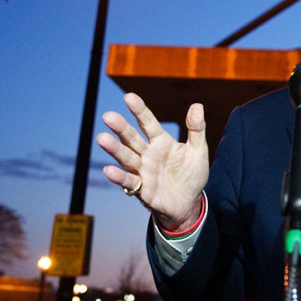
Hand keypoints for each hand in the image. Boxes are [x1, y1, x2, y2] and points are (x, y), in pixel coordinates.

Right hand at [97, 92, 209, 232]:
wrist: (190, 203)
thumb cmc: (192, 175)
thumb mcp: (198, 150)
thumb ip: (196, 129)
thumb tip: (197, 105)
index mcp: (161, 141)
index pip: (148, 122)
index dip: (139, 110)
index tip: (129, 97)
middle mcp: (148, 154)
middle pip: (132, 138)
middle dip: (120, 128)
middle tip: (108, 116)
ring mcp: (143, 171)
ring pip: (126, 157)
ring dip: (114, 149)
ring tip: (102, 139)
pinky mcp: (142, 189)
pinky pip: (129, 182)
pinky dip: (119, 177)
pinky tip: (108, 170)